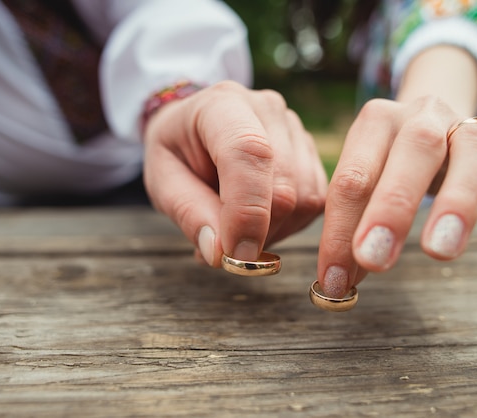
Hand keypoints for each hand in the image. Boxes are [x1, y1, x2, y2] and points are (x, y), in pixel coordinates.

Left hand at [142, 81, 326, 265]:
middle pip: (284, 185)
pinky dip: (288, 227)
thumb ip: (189, 214)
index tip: (236, 255)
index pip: (250, 152)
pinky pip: (313, 204)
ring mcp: (296, 130)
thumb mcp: (163, 182)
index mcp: (223, 104)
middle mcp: (268, 110)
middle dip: (258, 233)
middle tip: (224, 252)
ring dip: (273, 233)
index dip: (247, 210)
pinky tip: (258, 223)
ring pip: (304, 200)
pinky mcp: (311, 155)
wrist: (193, 129)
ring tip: (236, 232)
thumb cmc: (176, 153)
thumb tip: (222, 253)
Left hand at [317, 97, 476, 297]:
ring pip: (473, 150)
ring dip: (456, 202)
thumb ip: (351, 225)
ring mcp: (468, 128)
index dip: (339, 231)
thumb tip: (340, 281)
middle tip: (373, 261)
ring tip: (439, 252)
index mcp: (376, 122)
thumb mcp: (365, 182)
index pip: (353, 176)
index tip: (333, 280)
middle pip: (413, 150)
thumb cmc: (389, 164)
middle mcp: (423, 116)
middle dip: (391, 208)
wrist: (436, 122)